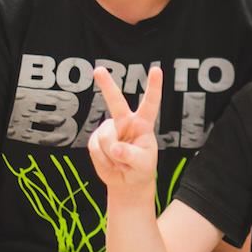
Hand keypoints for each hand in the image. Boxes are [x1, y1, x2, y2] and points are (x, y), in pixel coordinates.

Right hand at [87, 66, 162, 191]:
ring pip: (106, 137)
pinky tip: (110, 163)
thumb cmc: (141, 169)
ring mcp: (109, 129)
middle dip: (106, 85)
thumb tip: (115, 148)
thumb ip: (131, 155)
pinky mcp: (95, 140)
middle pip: (115, 101)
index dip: (154, 87)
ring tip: (120, 162)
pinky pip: (95, 149)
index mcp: (142, 124)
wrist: (126, 182)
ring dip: (112, 155)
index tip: (156, 69)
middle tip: (98, 70)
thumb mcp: (143, 165)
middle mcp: (124, 122)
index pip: (150, 103)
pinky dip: (103, 160)